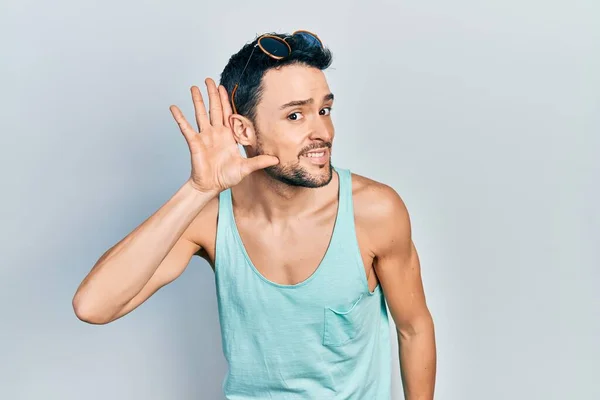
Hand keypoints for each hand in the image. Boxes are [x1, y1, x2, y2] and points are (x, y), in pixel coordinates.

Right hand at [169, 78, 278, 193]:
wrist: (211, 186)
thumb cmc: (226, 177)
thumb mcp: (246, 168)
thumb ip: (259, 161)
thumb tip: (276, 159)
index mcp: (228, 135)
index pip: (227, 113)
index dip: (225, 100)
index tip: (223, 87)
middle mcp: (216, 133)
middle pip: (214, 109)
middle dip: (212, 94)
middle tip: (209, 79)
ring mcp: (204, 136)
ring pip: (201, 114)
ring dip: (197, 101)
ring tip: (194, 87)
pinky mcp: (194, 142)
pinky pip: (186, 128)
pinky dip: (180, 118)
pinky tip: (174, 108)